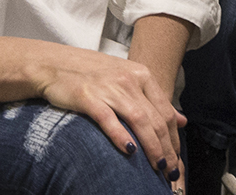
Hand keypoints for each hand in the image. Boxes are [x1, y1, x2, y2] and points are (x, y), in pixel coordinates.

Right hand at [33, 42, 184, 182]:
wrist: (53, 64)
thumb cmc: (91, 74)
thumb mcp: (128, 79)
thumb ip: (154, 100)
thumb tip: (182, 120)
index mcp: (142, 75)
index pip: (166, 111)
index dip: (174, 138)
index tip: (177, 158)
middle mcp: (129, 79)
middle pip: (156, 118)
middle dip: (167, 148)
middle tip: (171, 170)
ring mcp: (109, 87)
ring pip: (139, 120)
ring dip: (152, 146)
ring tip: (158, 167)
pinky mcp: (88, 97)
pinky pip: (109, 119)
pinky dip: (121, 136)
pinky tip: (129, 151)